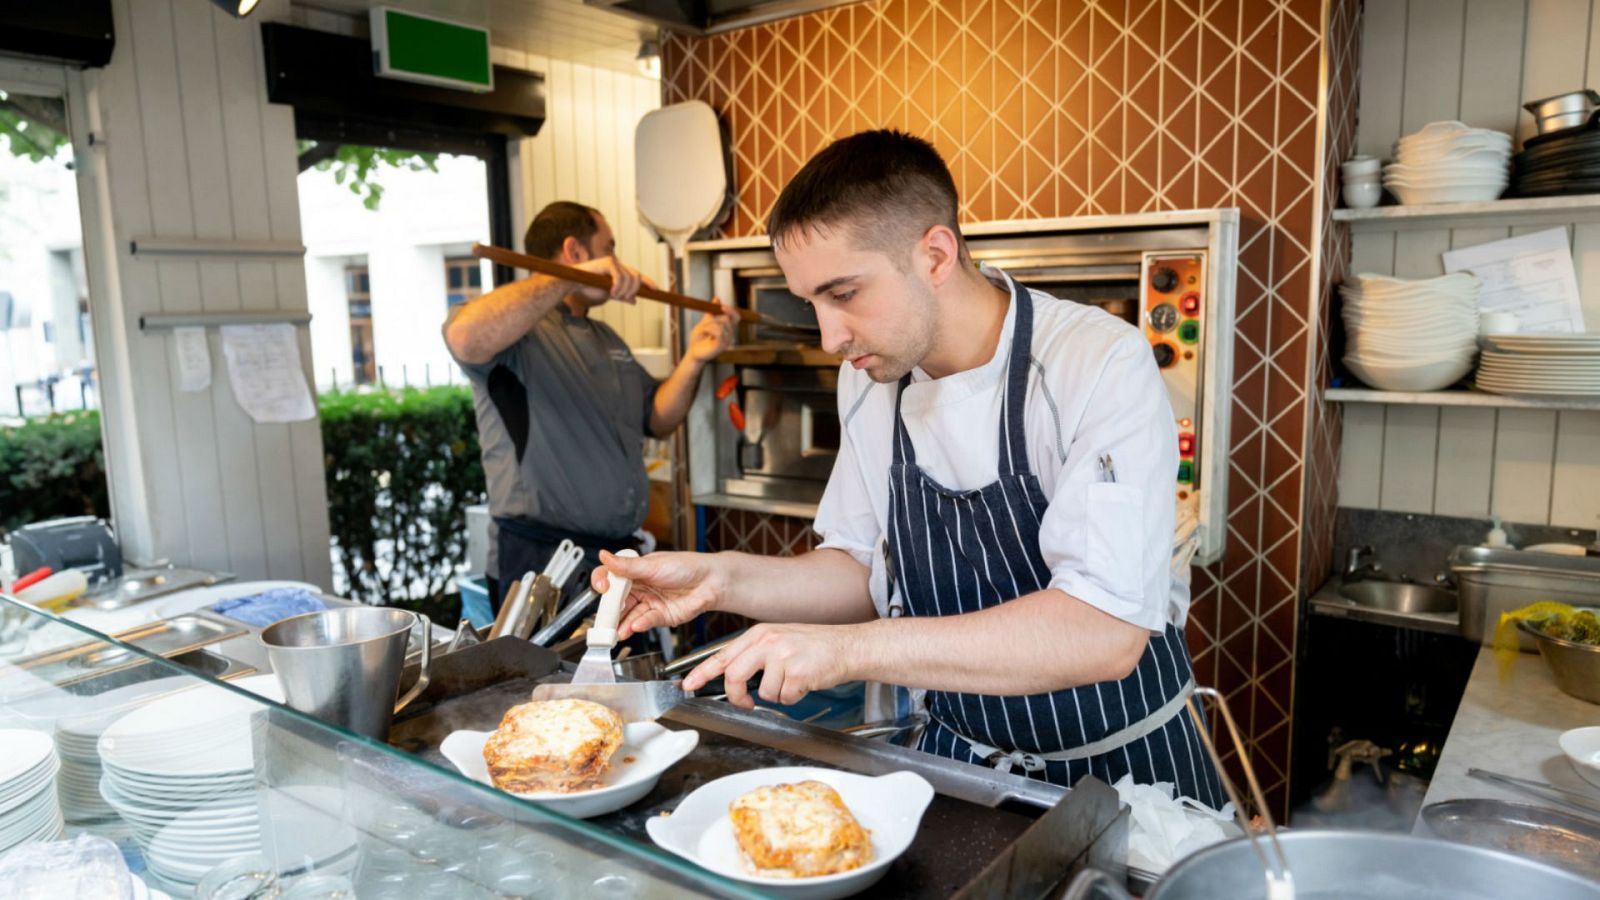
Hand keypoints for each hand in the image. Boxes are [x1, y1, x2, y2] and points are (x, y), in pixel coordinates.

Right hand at [575, 256, 649, 304]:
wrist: (574, 284)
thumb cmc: (589, 288)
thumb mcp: (609, 294)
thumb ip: (622, 296)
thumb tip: (634, 301)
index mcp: (620, 272)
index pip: (637, 276)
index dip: (648, 281)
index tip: (656, 290)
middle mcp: (618, 265)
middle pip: (636, 277)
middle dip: (633, 290)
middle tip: (622, 297)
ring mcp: (614, 262)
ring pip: (629, 278)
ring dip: (623, 290)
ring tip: (613, 295)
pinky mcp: (608, 262)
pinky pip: (621, 276)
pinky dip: (618, 286)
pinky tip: (611, 292)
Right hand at [592, 549, 726, 638]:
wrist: (711, 581)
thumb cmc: (686, 566)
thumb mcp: (654, 565)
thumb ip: (627, 566)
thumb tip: (604, 555)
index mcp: (634, 571)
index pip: (610, 577)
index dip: (602, 582)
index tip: (602, 587)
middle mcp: (639, 588)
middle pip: (617, 600)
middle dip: (609, 610)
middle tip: (603, 618)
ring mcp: (649, 603)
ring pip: (629, 614)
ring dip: (622, 623)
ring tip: (616, 630)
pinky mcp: (660, 616)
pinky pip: (646, 621)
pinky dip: (639, 624)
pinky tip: (636, 625)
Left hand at [682, 623, 858, 707]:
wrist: (846, 647)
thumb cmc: (814, 646)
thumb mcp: (779, 641)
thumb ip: (755, 655)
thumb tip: (734, 676)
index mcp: (760, 634)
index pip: (723, 654)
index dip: (702, 672)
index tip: (688, 684)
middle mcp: (768, 642)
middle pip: (734, 676)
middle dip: (737, 696)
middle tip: (746, 702)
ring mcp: (783, 656)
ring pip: (763, 692)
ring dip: (777, 694)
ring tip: (792, 681)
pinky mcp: (797, 673)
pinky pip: (784, 698)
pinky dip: (794, 697)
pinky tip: (804, 683)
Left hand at [685, 306, 734, 362]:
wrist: (692, 352)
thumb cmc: (698, 339)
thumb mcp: (704, 322)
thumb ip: (711, 312)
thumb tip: (717, 298)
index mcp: (727, 329)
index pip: (736, 317)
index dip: (731, 311)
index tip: (722, 307)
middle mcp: (729, 335)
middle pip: (727, 319)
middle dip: (713, 318)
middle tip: (703, 324)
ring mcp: (726, 342)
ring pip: (722, 325)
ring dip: (709, 324)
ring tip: (702, 330)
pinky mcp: (721, 347)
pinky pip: (719, 332)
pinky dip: (709, 329)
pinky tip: (704, 331)